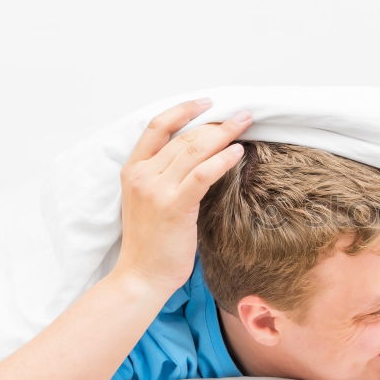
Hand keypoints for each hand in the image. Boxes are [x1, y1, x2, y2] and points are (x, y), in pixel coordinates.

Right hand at [112, 98, 252, 293]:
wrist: (141, 276)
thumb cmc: (151, 243)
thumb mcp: (149, 201)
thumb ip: (165, 177)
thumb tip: (199, 158)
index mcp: (133, 171)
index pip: (157, 127)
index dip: (183, 110)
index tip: (206, 102)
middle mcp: (142, 175)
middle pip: (184, 137)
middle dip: (216, 123)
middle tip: (242, 115)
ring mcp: (156, 189)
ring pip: (194, 150)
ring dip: (224, 134)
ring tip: (246, 125)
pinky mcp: (174, 206)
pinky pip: (202, 174)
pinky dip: (222, 160)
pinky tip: (238, 152)